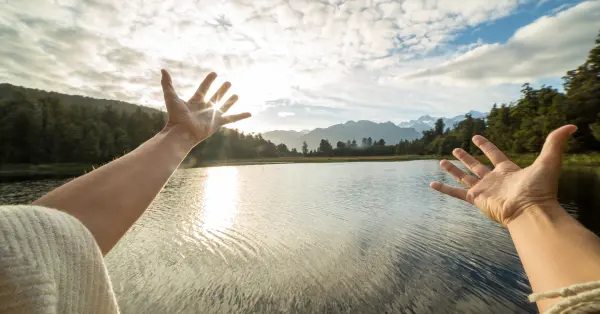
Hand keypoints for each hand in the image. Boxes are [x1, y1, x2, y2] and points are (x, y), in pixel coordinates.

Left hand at [160, 69, 250, 143]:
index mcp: (195, 101)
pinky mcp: (218, 122)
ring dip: (230, 100)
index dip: (208, 81)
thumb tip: (163, 70)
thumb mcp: (171, 97)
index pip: (203, 88)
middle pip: (215, 96)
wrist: (182, 132)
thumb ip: (167, 84)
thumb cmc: (176, 116)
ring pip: (224, 106)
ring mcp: (212, 115)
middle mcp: (205, 108)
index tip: (214, 73)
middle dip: (222, 90)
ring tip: (236, 94)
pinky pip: (232, 118)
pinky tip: (249, 113)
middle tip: (228, 82)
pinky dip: (241, 116)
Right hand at [430, 125, 576, 225]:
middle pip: (477, 166)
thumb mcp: (548, 161)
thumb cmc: (540, 189)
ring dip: (453, 169)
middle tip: (456, 149)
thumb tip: (571, 126)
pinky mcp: (476, 199)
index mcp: (508, 171)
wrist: (530, 211)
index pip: (494, 154)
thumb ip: (556, 142)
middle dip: (467, 158)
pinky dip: (444, 189)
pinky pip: (456, 192)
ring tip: (441, 161)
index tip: (476, 137)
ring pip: (464, 177)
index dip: (485, 145)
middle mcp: (494, 180)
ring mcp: (484, 190)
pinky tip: (432, 185)